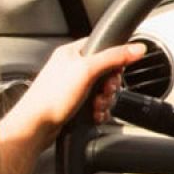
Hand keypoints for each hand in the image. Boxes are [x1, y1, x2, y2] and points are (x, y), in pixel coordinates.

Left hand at [0, 40, 147, 151]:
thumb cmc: (51, 97)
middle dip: (109, 86)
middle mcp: (72, 68)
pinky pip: (97, 105)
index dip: (114, 60)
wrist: (36, 126)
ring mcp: (74, 87)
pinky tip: (94, 115)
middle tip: (103, 91)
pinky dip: (99, 111)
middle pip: (107, 72)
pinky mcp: (75, 104)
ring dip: (105, 101)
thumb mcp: (87, 70)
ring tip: (95, 106)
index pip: (104, 47)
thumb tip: (137, 48)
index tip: (115, 71)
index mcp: (72, 53)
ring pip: (103, 91)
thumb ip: (114, 57)